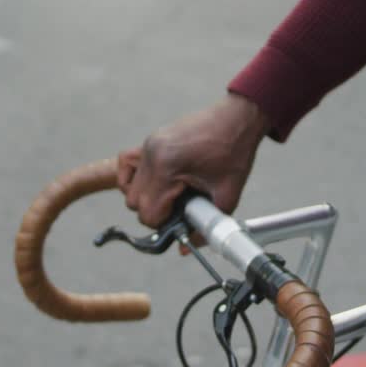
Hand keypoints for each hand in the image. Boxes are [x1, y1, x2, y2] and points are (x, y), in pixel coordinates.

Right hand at [117, 94, 270, 227]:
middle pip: (134, 202)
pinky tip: (155, 183)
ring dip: (145, 197)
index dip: (164, 224)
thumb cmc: (235, 152)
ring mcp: (148, 145)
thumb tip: (184, 248)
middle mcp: (151, 154)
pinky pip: (127, 164)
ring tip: (171, 196)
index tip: (181, 220)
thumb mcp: (226, 195)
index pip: (147, 212)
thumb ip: (205, 226)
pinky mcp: (150, 140)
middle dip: (155, 213)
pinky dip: (133, 178)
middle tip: (179, 210)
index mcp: (167, 167)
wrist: (238, 118)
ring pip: (128, 186)